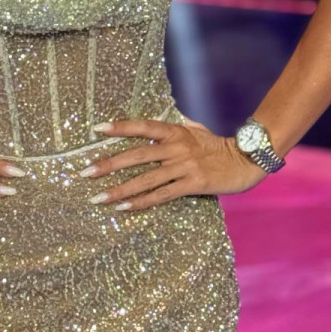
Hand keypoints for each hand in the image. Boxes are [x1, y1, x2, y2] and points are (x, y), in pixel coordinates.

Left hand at [79, 115, 268, 210]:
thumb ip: (175, 127)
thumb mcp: (195, 129)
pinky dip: (141, 202)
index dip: (119, 127)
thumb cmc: (217, 145)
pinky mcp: (192, 184)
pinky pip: (161, 195)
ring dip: (118, 189)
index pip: (142, 126)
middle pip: (136, 155)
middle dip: (108, 164)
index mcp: (175, 131)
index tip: (95, 130)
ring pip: (145, 179)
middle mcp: (176, 147)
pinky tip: (123, 208)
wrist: (246, 161)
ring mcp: (184, 166)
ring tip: (97, 197)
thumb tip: (159, 123)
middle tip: (84, 172)